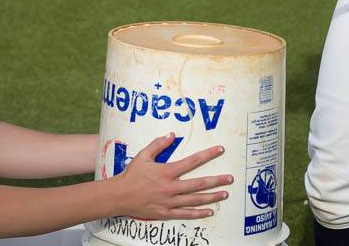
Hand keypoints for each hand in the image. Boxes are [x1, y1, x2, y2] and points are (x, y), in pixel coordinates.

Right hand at [114, 133, 231, 219]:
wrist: (119, 196)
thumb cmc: (131, 175)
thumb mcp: (143, 156)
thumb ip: (158, 144)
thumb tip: (171, 134)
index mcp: (167, 172)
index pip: (192, 161)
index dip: (207, 155)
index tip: (220, 150)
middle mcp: (170, 187)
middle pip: (198, 183)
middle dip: (216, 180)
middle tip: (230, 178)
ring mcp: (168, 202)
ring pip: (195, 200)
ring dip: (211, 197)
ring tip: (225, 194)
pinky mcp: (165, 213)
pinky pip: (184, 214)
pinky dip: (198, 213)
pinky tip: (209, 212)